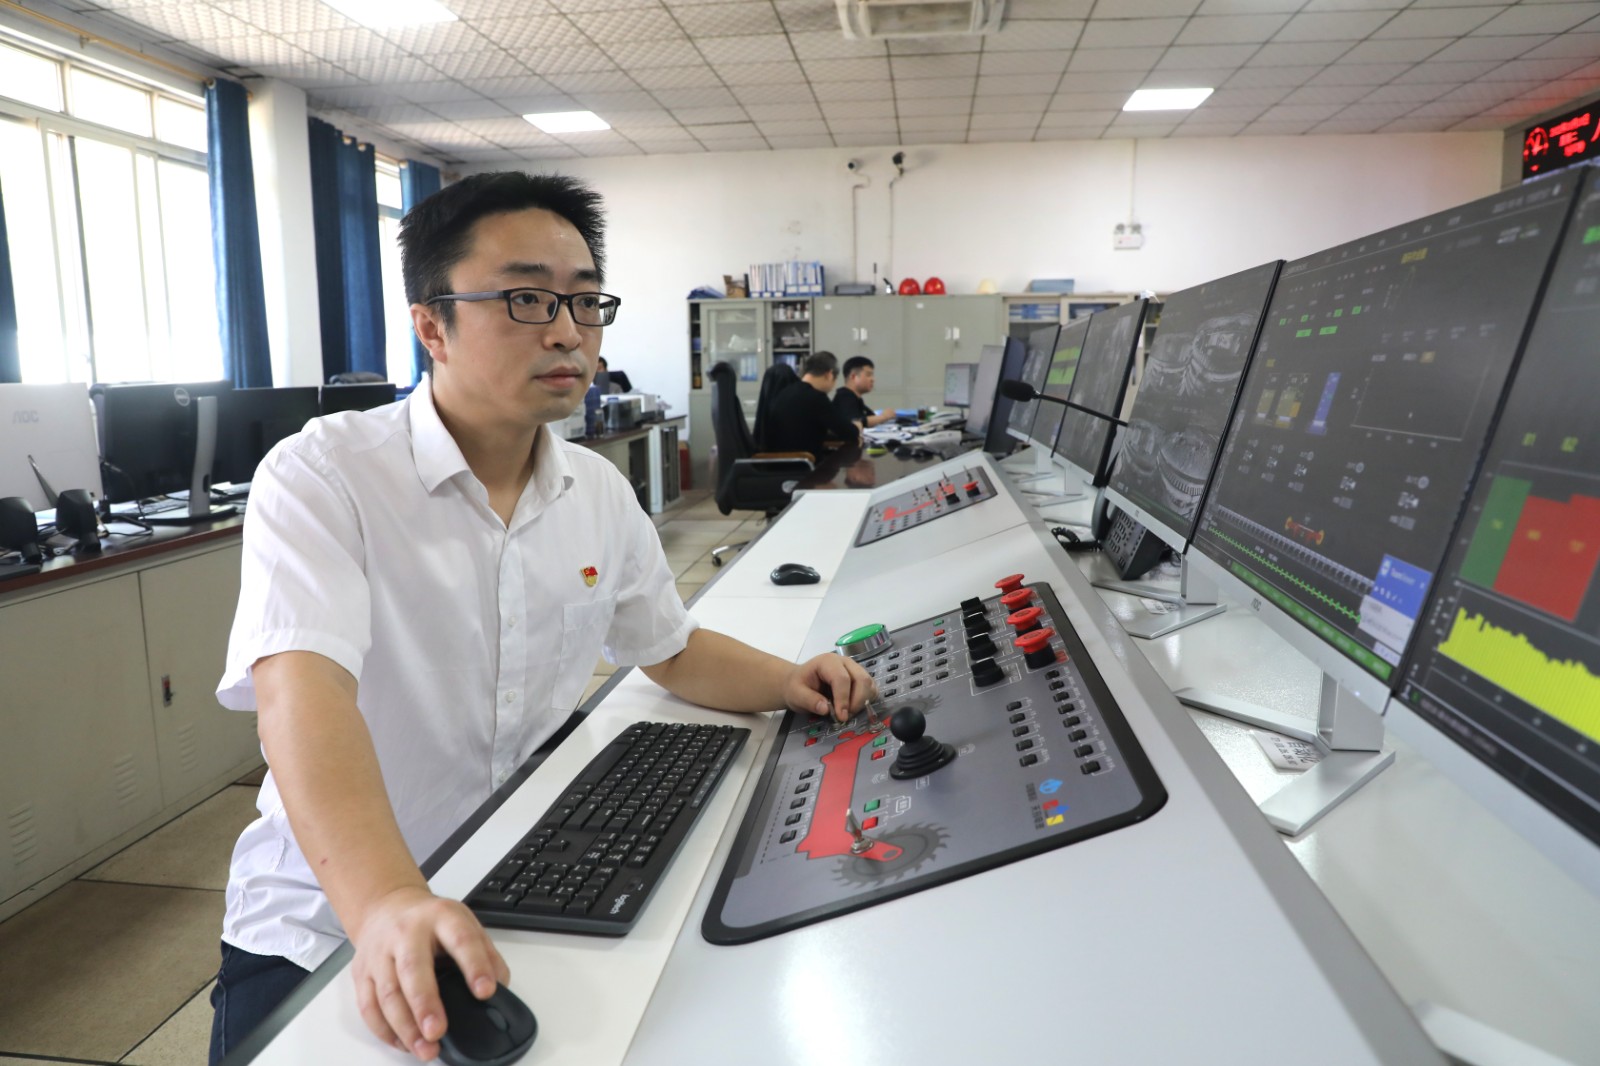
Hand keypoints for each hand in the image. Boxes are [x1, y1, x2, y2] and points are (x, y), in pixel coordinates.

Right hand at [349, 885, 509, 1059]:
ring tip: (424, 1048)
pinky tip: (402, 1042)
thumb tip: (500, 988)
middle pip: (413, 968)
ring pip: (387, 993)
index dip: (475, 965)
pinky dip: (384, 1030)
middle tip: (437, 1032)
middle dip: (425, 1004)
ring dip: (405, 1026)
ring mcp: (379, 952)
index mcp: (441, 916)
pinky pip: (368, 1006)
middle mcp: (407, 932)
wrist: (387, 906)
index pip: (461, 939)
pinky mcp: (361, 972)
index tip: (485, 992)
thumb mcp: (464, 922)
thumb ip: (485, 953)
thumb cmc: (430, 919)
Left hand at [784, 652, 874, 721]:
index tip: (841, 717)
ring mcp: (855, 669)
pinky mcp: (860, 678)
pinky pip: (871, 689)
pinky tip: (854, 708)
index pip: (842, 678)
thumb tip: (826, 709)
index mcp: (828, 661)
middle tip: (845, 717)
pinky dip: (866, 701)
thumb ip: (809, 700)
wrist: (800, 682)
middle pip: (861, 679)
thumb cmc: (798, 686)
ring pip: (869, 684)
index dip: (843, 699)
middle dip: (856, 702)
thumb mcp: (796, 694)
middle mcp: (845, 662)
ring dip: (862, 702)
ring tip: (848, 713)